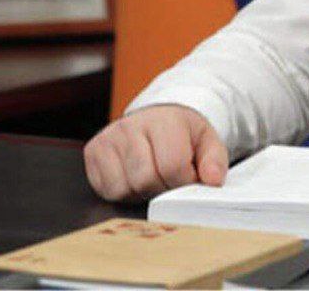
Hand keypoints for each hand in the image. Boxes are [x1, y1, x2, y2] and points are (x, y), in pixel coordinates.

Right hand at [83, 104, 226, 202]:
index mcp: (163, 119)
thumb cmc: (181, 132)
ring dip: (142, 192)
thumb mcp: (206, 140)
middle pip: (146, 180)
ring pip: (124, 188)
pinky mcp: (93, 152)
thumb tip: (213, 181)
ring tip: (153, 176)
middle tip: (170, 179)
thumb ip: (215, 160)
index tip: (189, 176)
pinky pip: (106, 190)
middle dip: (163, 188)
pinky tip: (134, 177)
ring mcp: (108, 138)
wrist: (157, 116)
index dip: (184, 181)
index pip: (172, 166)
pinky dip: (123, 191)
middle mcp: (131, 125)